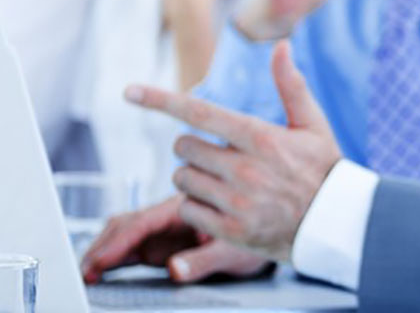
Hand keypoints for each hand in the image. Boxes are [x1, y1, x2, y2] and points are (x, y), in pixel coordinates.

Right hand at [80, 194, 270, 283]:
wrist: (272, 229)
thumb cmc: (258, 235)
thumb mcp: (234, 252)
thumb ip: (203, 260)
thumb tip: (174, 270)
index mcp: (189, 209)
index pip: (145, 222)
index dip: (119, 241)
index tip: (101, 259)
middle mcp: (173, 215)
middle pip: (128, 225)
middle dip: (104, 246)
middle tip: (86, 270)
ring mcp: (167, 228)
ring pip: (127, 233)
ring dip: (105, 250)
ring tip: (87, 272)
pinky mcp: (164, 240)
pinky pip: (134, 245)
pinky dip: (115, 256)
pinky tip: (101, 269)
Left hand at [124, 41, 341, 261]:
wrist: (335, 222)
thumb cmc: (322, 168)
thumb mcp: (312, 124)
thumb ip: (291, 85)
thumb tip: (280, 45)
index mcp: (261, 138)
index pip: (200, 114)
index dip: (160, 100)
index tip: (129, 91)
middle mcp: (245, 169)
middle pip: (183, 148)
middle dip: (193, 148)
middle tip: (216, 155)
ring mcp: (236, 202)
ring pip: (182, 180)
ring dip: (193, 178)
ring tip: (222, 182)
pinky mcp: (230, 230)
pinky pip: (187, 211)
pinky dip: (197, 207)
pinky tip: (222, 205)